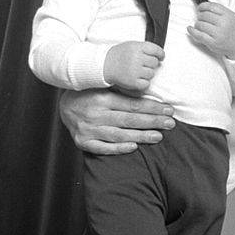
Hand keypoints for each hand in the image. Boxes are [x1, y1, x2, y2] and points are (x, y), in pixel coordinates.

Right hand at [58, 88, 174, 154]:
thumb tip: (150, 92)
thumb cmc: (91, 93)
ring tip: (158, 136)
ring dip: (141, 136)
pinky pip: (103, 148)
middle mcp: (95, 114)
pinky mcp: (83, 141)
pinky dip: (118, 148)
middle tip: (170, 123)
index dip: (153, 108)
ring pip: (119, 135)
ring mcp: (88, 129)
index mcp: (102, 98)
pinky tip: (134, 146)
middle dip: (152, 121)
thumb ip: (124, 90)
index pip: (133, 105)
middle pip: (129, 120)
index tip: (169, 110)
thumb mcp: (105, 86)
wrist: (64, 105)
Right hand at [102, 40, 163, 91]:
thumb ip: (146, 48)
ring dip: (147, 73)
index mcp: (137, 47)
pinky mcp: (132, 82)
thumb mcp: (132, 45)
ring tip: (137, 71)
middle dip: (151, 64)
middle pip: (155, 63)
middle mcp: (136, 58)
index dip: (160, 55)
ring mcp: (134, 71)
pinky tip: (136, 79)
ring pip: (151, 74)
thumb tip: (161, 56)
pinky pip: (146, 84)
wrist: (103, 65)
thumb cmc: (120, 55)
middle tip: (142, 64)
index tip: (161, 57)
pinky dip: (143, 83)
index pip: (157, 50)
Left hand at [188, 2, 234, 59]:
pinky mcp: (213, 43)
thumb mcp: (233, 16)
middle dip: (200, 16)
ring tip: (201, 26)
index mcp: (229, 15)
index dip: (203, 6)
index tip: (200, 8)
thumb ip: (220, 11)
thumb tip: (203, 7)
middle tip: (201, 18)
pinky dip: (192, 31)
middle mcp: (224, 24)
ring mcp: (218, 34)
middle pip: (204, 15)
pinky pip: (199, 35)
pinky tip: (190, 29)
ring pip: (200, 24)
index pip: (211, 6)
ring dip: (198, 24)